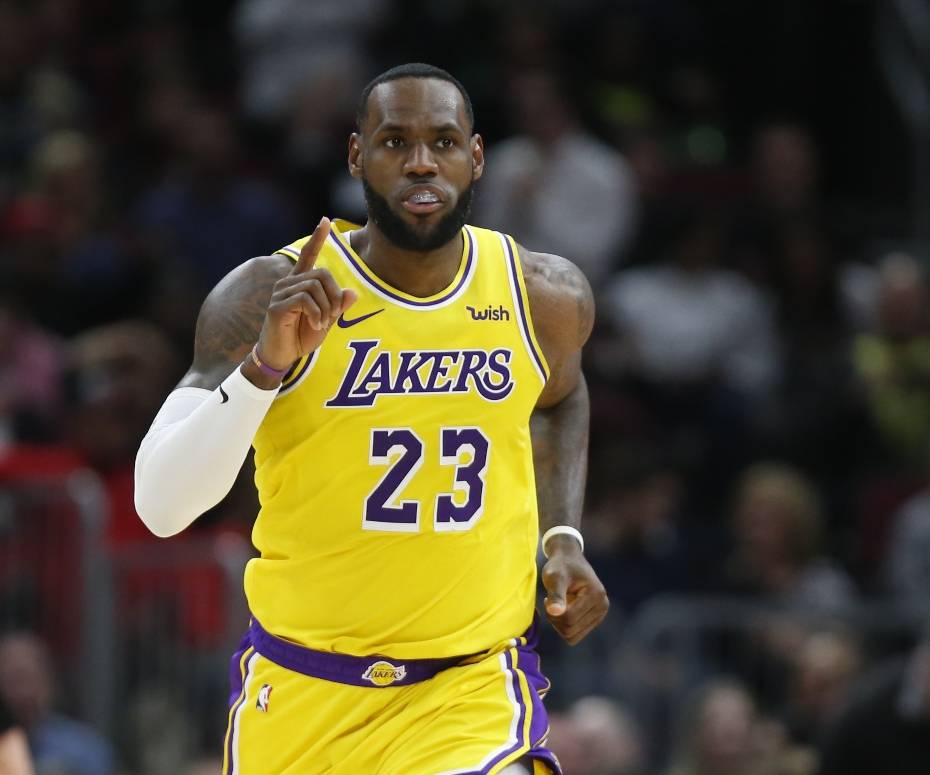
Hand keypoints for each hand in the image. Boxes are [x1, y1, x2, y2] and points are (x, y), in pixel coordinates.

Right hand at [257, 217, 357, 370]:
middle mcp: (288, 283)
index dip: (317, 238)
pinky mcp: (277, 306)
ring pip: (315, 287)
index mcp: (299, 283)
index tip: (326, 221)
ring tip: (321, 323)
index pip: (308, 255)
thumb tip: (353, 292)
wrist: (281, 356)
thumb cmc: (301, 337)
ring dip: (326, 308)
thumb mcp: (326, 321)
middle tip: (333, 315)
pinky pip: (305, 300)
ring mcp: (280, 293)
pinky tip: (315, 325)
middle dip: (334, 295)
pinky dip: (317, 313)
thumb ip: (337, 306)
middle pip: (322, 274)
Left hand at [541, 537, 608, 644]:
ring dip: (559, 623)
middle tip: (550, 601)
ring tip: (558, 604)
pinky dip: (564, 626)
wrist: (568, 560)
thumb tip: (554, 611)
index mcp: (596, 595)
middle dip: (555, 619)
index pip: (569, 619)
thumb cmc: (560, 566)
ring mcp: (600, 614)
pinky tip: (563, 609)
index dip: (552, 612)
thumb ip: (555, 594)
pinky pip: (575, 635)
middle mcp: (602, 607)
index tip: (547, 598)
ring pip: (572, 636)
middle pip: (570, 630)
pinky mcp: (594, 620)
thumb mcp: (555, 577)